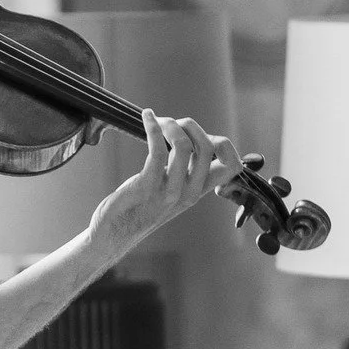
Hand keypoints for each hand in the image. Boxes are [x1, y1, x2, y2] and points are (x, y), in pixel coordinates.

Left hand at [90, 108, 242, 253]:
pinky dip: (152, 127)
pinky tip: (146, 117)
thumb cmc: (140, 204)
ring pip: (183, 146)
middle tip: (171, 123)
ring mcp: (170, 191)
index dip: (222, 143)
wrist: (116, 231)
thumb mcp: (171, 188)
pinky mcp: (146, 187)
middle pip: (208, 147)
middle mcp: (190, 192)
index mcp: (198, 191)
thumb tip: (190, 137)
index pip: (232, 167)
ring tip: (156, 120)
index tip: (198, 134)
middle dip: (190, 126)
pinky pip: (156, 150)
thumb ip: (184, 170)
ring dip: (170, 124)